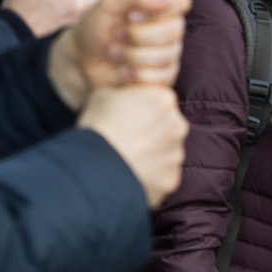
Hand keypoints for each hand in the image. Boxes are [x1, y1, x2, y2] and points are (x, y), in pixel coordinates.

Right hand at [3, 0, 112, 37]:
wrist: (12, 40)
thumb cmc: (18, 11)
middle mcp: (77, 2)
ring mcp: (82, 20)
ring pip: (100, 4)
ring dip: (90, 0)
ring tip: (71, 3)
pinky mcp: (82, 33)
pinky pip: (92, 18)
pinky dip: (85, 15)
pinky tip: (67, 16)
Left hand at [47, 0, 190, 111]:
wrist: (82, 60)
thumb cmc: (95, 27)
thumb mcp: (108, 4)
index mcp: (159, 3)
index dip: (162, 7)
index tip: (133, 13)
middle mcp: (168, 26)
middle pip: (174, 30)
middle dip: (138, 35)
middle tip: (117, 34)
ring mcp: (168, 52)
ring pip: (165, 55)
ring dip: (131, 55)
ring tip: (113, 51)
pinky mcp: (163, 76)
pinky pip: (159, 77)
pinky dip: (133, 74)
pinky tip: (120, 69)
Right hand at [78, 84, 186, 208]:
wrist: (94, 167)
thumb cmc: (97, 126)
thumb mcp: (103, 93)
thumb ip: (124, 91)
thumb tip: (124, 97)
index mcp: (164, 98)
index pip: (159, 100)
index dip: (141, 108)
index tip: (127, 117)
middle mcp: (177, 125)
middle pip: (167, 126)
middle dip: (151, 131)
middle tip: (127, 138)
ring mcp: (176, 154)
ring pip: (166, 152)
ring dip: (152, 154)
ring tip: (126, 158)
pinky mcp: (171, 179)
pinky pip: (163, 175)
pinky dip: (150, 175)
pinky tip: (130, 173)